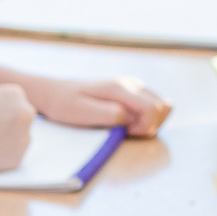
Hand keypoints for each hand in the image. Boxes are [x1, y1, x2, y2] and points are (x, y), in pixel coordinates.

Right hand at [0, 84, 36, 177]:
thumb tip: (10, 118)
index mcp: (15, 94)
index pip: (18, 102)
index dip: (4, 110)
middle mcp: (25, 113)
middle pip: (24, 119)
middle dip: (11, 126)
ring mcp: (24, 137)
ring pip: (20, 140)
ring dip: (6, 143)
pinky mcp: (17, 159)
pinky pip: (12, 157)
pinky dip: (0, 158)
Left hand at [20, 73, 172, 137]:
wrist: (52, 92)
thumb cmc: (64, 104)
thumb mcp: (81, 113)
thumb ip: (109, 115)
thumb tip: (130, 118)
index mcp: (120, 88)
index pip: (153, 109)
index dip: (145, 127)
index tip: (125, 132)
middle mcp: (131, 83)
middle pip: (164, 106)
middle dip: (150, 124)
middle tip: (125, 130)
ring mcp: (133, 85)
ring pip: (161, 105)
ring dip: (149, 121)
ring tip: (125, 126)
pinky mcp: (131, 91)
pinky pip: (151, 105)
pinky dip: (145, 118)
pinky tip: (125, 122)